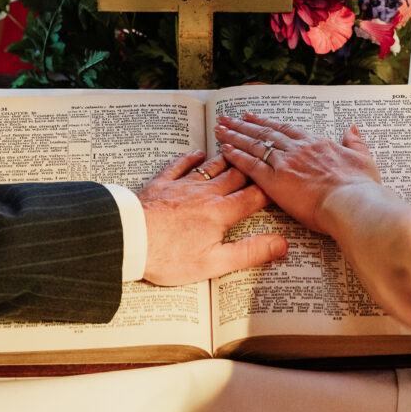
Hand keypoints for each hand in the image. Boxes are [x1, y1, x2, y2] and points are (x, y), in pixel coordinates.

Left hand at [138, 150, 286, 285]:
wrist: (129, 239)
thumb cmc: (169, 257)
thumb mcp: (214, 262)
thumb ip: (250, 252)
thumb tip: (281, 245)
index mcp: (221, 213)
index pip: (254, 197)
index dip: (270, 190)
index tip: (281, 184)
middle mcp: (206, 194)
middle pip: (235, 176)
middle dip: (252, 168)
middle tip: (264, 158)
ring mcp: (183, 186)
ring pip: (212, 166)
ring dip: (227, 158)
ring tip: (239, 149)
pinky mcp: (161, 183)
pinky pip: (180, 164)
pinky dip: (191, 157)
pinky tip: (197, 153)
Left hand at [215, 113, 380, 233]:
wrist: (353, 203)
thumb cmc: (361, 187)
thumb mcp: (363, 159)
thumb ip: (355, 142)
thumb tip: (352, 128)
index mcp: (317, 143)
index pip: (286, 129)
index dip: (267, 123)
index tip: (253, 117)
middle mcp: (297, 149)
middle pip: (264, 133)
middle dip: (243, 125)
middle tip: (227, 117)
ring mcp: (285, 163)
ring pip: (254, 145)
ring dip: (234, 135)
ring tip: (219, 128)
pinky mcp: (275, 181)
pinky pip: (251, 165)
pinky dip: (236, 156)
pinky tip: (224, 150)